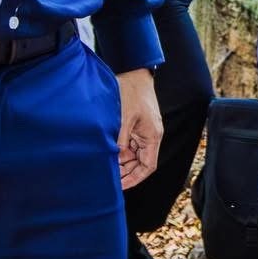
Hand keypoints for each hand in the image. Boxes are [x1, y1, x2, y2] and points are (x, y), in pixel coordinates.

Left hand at [115, 68, 162, 189]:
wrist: (134, 72)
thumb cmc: (131, 93)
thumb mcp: (123, 118)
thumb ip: (120, 141)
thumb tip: (115, 160)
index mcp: (152, 136)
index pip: (148, 166)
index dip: (135, 178)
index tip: (120, 186)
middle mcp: (150, 136)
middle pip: (140, 163)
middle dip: (126, 172)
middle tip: (108, 178)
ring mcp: (143, 131)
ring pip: (133, 155)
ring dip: (121, 162)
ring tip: (105, 166)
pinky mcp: (136, 126)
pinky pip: (129, 144)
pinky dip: (119, 151)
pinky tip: (107, 153)